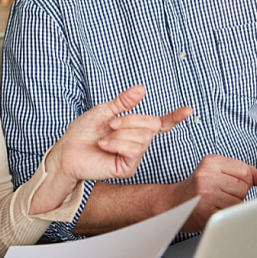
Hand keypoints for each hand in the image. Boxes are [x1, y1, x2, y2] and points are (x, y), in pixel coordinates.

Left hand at [29, 85, 191, 214]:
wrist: (67, 152)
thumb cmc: (82, 133)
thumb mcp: (103, 111)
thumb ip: (123, 102)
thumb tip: (141, 90)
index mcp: (133, 128)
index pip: (159, 123)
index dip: (174, 117)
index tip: (188, 110)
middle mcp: (137, 142)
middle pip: (150, 125)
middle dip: (130, 120)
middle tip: (110, 124)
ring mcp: (133, 156)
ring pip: (142, 137)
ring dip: (120, 133)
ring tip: (105, 137)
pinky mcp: (128, 168)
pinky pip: (133, 150)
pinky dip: (116, 143)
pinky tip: (104, 145)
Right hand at [170, 155, 256, 232]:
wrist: (171, 204)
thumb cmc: (196, 189)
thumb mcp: (216, 172)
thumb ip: (243, 172)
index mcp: (211, 162)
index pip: (245, 172)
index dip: (243, 182)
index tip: (230, 186)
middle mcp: (207, 175)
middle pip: (244, 188)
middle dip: (237, 195)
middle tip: (220, 196)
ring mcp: (206, 194)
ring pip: (239, 203)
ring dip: (232, 207)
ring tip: (217, 204)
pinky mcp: (206, 212)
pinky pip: (231, 215)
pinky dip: (226, 217)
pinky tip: (214, 212)